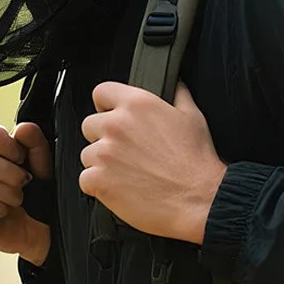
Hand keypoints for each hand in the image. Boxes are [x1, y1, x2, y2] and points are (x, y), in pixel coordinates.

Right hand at [0, 122, 52, 265]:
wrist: (39, 226)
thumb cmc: (36, 190)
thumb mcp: (42, 164)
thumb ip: (35, 144)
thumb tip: (21, 128)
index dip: (10, 147)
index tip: (22, 159)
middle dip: (12, 175)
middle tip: (25, 183)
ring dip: (7, 194)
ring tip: (17, 199)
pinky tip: (3, 211)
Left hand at [79, 81, 226, 242]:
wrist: (198, 199)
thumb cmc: (196, 162)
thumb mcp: (193, 117)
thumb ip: (178, 94)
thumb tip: (175, 84)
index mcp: (138, 105)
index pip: (101, 92)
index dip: (105, 105)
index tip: (110, 115)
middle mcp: (117, 125)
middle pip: (90, 125)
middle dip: (103, 137)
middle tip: (125, 152)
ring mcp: (105, 153)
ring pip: (87, 154)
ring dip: (101, 164)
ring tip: (127, 173)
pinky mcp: (99, 180)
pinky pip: (85, 180)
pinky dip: (98, 187)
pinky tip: (120, 188)